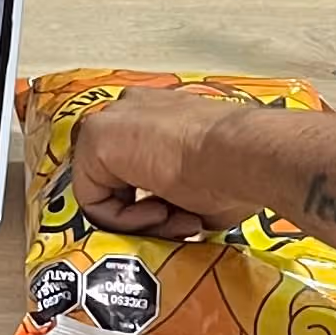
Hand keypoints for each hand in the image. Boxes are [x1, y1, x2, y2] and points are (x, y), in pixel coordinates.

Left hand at [63, 87, 267, 238]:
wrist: (242, 154)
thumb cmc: (239, 167)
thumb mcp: (203, 182)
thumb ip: (177, 194)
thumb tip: (179, 216)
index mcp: (158, 114)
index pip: (135, 165)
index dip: (159, 203)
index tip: (188, 217)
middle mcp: (130, 111)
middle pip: (116, 178)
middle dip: (147, 211)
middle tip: (181, 224)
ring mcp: (110, 120)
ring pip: (105, 191)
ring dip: (139, 218)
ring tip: (177, 219)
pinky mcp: (95, 137)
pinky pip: (92, 198)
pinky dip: (123, 220)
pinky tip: (160, 212)